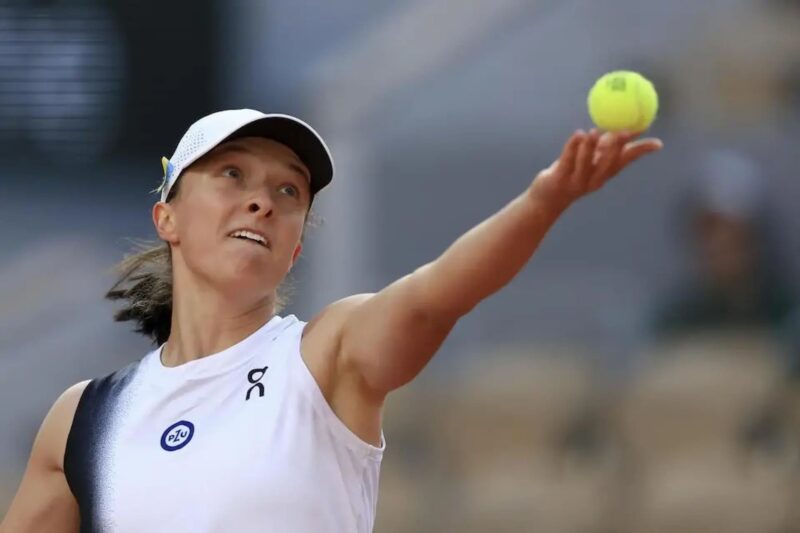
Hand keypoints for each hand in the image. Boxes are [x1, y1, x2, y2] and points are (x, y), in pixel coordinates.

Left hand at [531, 128, 662, 209]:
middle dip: (616, 149)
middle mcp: (594, 179)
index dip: (641, 152)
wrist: (548, 199)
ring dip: (591, 148)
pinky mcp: (559, 179)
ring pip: (586, 164)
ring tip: (594, 131)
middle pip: (608, 165)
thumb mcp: (594, 160)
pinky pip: (567, 161)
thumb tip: (633, 127)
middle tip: (623, 132)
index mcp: (605, 173)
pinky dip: (573, 147)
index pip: (626, 161)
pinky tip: (577, 134)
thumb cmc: (574, 173)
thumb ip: (611, 145)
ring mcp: (576, 181)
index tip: (657, 143)